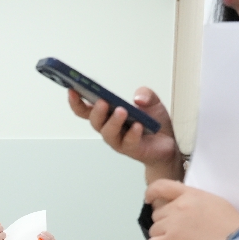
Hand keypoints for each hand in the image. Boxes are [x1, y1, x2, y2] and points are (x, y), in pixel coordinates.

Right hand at [68, 87, 183, 183]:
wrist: (167, 143)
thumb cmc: (152, 122)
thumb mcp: (152, 101)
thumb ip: (146, 94)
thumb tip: (137, 98)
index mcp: (107, 115)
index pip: (85, 110)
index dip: (76, 101)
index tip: (72, 90)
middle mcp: (108, 128)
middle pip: (95, 121)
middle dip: (96, 111)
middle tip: (102, 101)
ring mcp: (118, 140)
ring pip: (108, 133)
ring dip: (113, 122)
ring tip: (121, 111)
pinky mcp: (131, 149)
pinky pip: (129, 142)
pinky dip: (133, 133)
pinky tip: (138, 126)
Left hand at [145, 180, 238, 239]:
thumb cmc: (232, 226)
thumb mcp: (214, 202)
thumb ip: (195, 201)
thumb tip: (182, 204)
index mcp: (190, 194)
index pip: (161, 186)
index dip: (151, 193)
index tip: (149, 199)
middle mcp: (178, 206)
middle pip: (157, 213)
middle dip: (164, 222)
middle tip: (178, 231)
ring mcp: (172, 224)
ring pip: (153, 230)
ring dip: (161, 236)